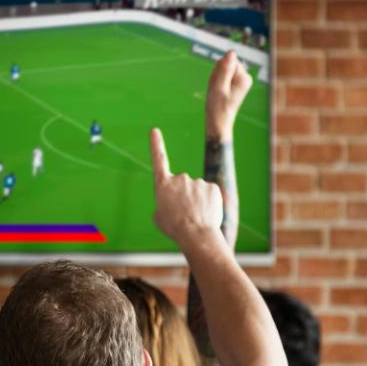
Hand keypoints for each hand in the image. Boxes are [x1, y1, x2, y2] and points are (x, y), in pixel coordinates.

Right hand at [150, 128, 223, 252]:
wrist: (196, 235)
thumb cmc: (175, 228)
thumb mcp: (159, 218)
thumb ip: (162, 205)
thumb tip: (169, 204)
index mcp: (163, 185)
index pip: (158, 159)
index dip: (156, 144)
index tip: (155, 131)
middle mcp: (180, 178)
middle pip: (182, 184)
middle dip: (184, 196)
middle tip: (185, 213)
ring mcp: (197, 181)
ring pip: (197, 189)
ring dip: (197, 200)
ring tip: (196, 216)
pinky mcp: (212, 186)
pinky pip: (210, 193)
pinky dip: (209, 202)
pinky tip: (206, 213)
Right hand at [205, 52, 252, 139]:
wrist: (218, 122)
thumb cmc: (218, 107)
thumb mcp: (219, 86)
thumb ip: (225, 68)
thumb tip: (231, 52)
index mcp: (244, 78)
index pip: (228, 61)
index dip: (218, 70)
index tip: (217, 84)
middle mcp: (244, 78)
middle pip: (225, 65)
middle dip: (217, 75)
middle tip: (216, 89)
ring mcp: (239, 82)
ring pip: (222, 71)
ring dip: (215, 79)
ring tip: (216, 92)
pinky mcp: (234, 85)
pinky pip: (221, 77)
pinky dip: (216, 83)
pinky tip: (216, 93)